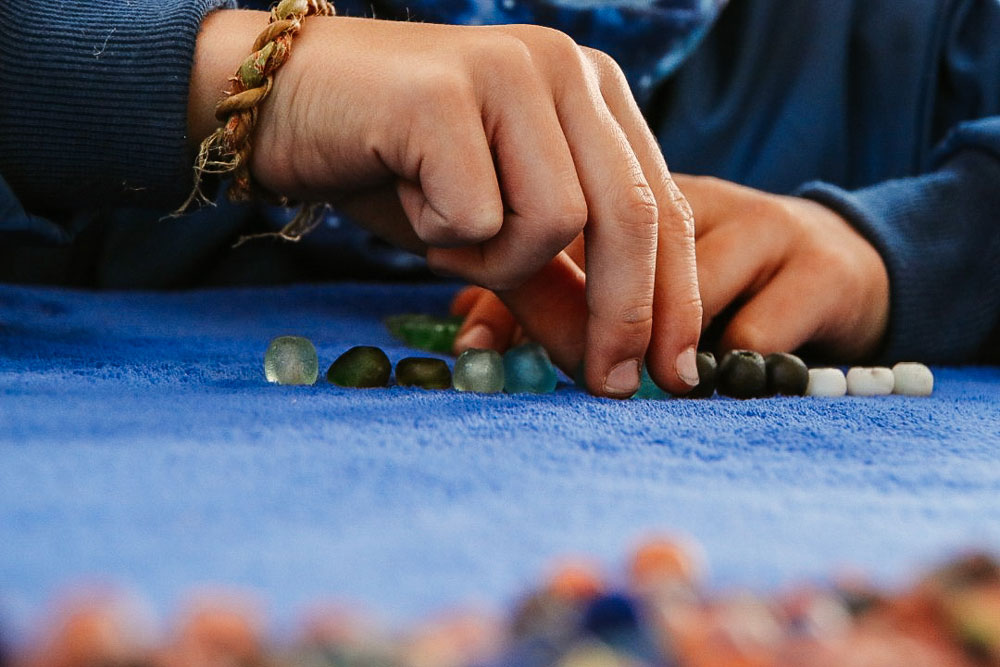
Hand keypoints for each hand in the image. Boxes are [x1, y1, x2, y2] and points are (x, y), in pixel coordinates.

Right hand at [189, 10, 702, 397]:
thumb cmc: (396, 167)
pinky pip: (477, 215)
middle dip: (623, 315)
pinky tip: (411, 206)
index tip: (674, 376)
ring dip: (498, 263)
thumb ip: (557, 293)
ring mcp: (507, 70)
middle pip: (632, 215)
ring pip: (557, 219)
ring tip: (446, 239)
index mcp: (593, 91)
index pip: (665, 207)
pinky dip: (443, 238)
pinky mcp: (444, 92)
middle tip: (605, 383)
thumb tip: (609, 370)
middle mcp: (564, 66)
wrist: (282, 105)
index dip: (675, 299)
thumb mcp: (493, 240)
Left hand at [452, 175, 889, 373]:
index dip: (520, 282)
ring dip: (655, 347)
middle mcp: (696, 194)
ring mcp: (760, 225)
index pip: (573, 221)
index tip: (476, 347)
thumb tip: (469, 332)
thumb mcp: (635, 282)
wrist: (842, 272)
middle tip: (561, 378)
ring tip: (638, 388)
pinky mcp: (818, 271)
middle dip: (584, 321)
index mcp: (644, 188)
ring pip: (693, 288)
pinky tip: (705, 389)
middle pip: (630, 245)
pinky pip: (754, 333)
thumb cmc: (718, 285)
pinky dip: (722, 368)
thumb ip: (552, 298)